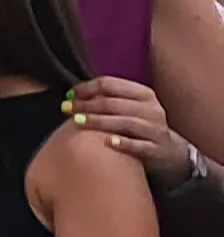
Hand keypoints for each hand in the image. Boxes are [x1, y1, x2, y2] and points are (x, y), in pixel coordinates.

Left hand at [71, 76, 197, 184]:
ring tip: (77, 122)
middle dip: (86, 105)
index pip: (110, 84)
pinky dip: (123, 143)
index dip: (86, 87)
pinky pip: (139, 145)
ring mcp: (156, 129)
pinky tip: (107, 142)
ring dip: (98, 121)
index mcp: (144, 94)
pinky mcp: (157, 149)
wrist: (171, 153)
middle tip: (66, 109)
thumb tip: (71, 95)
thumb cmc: (140, 126)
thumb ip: (108, 99)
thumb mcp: (131, 108)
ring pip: (125, 122)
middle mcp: (152, 109)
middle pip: (113, 103)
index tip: (69, 94)